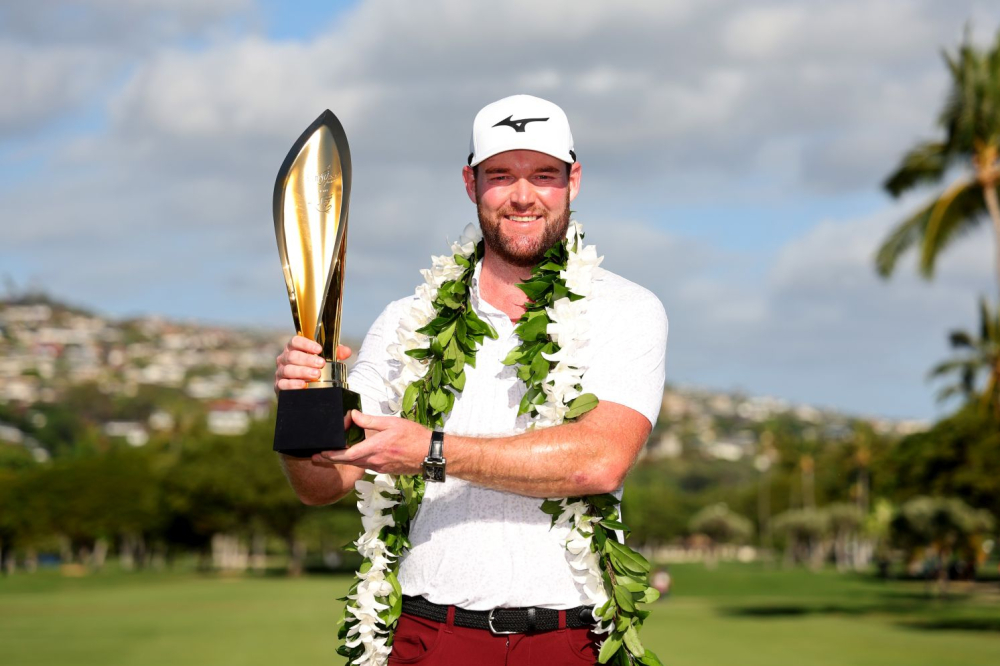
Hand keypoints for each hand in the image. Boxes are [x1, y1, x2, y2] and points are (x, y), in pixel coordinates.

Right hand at [274, 336, 351, 392]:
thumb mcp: (325, 359)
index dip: (306, 344)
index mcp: (293, 348)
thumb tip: (347, 352)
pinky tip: (303, 385)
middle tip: (321, 364)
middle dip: (307, 359)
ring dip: (302, 372)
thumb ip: (336, 353)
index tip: (319, 349)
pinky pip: (283, 384)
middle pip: (292, 356)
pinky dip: (293, 384)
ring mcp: (280, 372)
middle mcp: (284, 359)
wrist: (303, 388)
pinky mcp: (279, 386)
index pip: (295, 341)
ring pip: (288, 370)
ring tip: (316, 374)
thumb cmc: (313, 368)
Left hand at [313, 411, 429, 474]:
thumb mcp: (391, 423)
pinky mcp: (385, 470)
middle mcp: (375, 461)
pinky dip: (357, 461)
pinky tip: (355, 455)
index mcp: (375, 448)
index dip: (331, 455)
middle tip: (317, 456)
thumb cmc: (414, 436)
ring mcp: (380, 467)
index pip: (347, 455)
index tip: (320, 453)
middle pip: (348, 462)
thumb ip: (370, 420)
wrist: (430, 454)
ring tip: (332, 455)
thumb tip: (353, 416)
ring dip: (343, 460)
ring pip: (357, 464)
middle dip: (331, 459)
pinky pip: (366, 465)